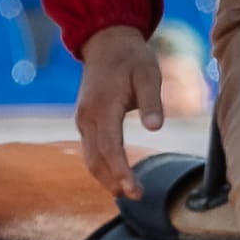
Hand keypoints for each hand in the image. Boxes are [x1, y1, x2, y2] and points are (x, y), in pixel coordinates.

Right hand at [72, 24, 167, 193]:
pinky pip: (90, 149)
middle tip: (135, 197)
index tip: (133, 190)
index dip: (121, 172)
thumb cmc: (131, 58)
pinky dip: (101, 166)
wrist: (106, 42)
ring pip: (90, 157)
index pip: (110, 148)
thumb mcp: (148, 74)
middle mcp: (87, 117)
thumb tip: (156, 127)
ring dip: (106, 177)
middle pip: (96, 159)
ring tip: (127, 193)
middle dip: (113, 181)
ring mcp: (83, 119)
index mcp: (102, 107)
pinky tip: (116, 176)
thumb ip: (152, 101)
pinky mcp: (85, 120)